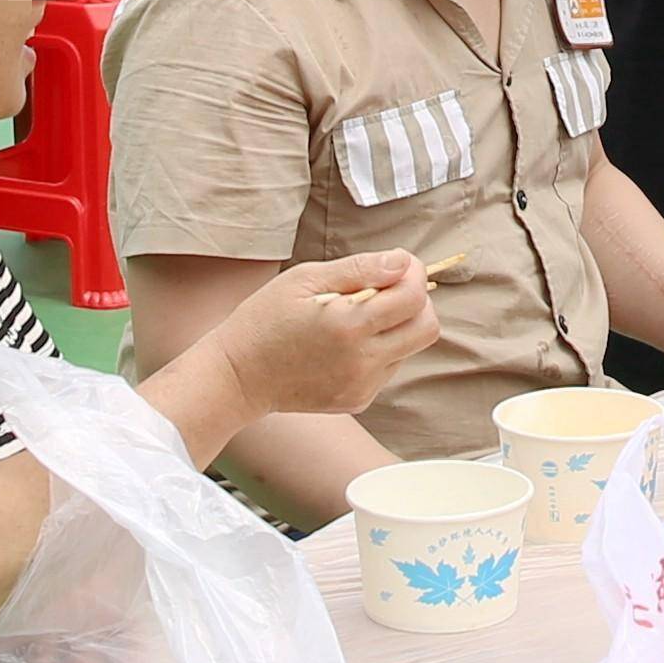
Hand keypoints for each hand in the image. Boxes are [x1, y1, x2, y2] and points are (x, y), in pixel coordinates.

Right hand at [211, 250, 440, 414]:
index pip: (414, 298)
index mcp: (348, 326)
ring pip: (410, 348)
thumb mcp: (305, 280)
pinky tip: (346, 343)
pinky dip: (380, 349)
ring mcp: (362, 386)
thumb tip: (402, 262)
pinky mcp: (358, 400)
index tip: (396, 265)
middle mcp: (362, 361)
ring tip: (357, 317)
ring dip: (397, 326)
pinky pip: (389, 368)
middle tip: (387, 289)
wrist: (236, 377)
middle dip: (416, 302)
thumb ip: (359, 269)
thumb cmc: (264, 319)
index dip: (413, 274)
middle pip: (427, 328)